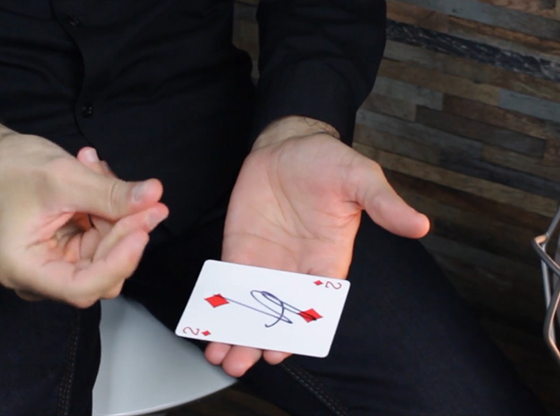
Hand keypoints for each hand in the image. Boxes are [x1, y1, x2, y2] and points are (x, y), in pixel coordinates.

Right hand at [0, 129, 167, 306]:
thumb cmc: (6, 169)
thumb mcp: (61, 178)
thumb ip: (110, 192)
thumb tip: (154, 195)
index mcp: (25, 268)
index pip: (82, 287)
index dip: (118, 263)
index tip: (142, 232)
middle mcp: (41, 274)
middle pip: (102, 270)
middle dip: (125, 231)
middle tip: (144, 198)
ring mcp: (57, 261)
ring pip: (108, 251)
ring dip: (117, 212)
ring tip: (100, 171)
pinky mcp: (69, 246)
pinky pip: (103, 236)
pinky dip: (107, 207)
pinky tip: (96, 174)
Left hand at [205, 117, 428, 376]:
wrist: (288, 144)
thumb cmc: (328, 161)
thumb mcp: (360, 177)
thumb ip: (384, 204)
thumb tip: (421, 223)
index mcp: (328, 260)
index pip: (315, 303)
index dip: (297, 327)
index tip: (281, 349)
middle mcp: (296, 267)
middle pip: (279, 313)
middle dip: (260, 338)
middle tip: (240, 364)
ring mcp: (267, 260)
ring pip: (251, 305)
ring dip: (236, 330)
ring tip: (220, 357)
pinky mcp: (241, 249)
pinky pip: (230, 282)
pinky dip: (219, 303)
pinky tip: (208, 323)